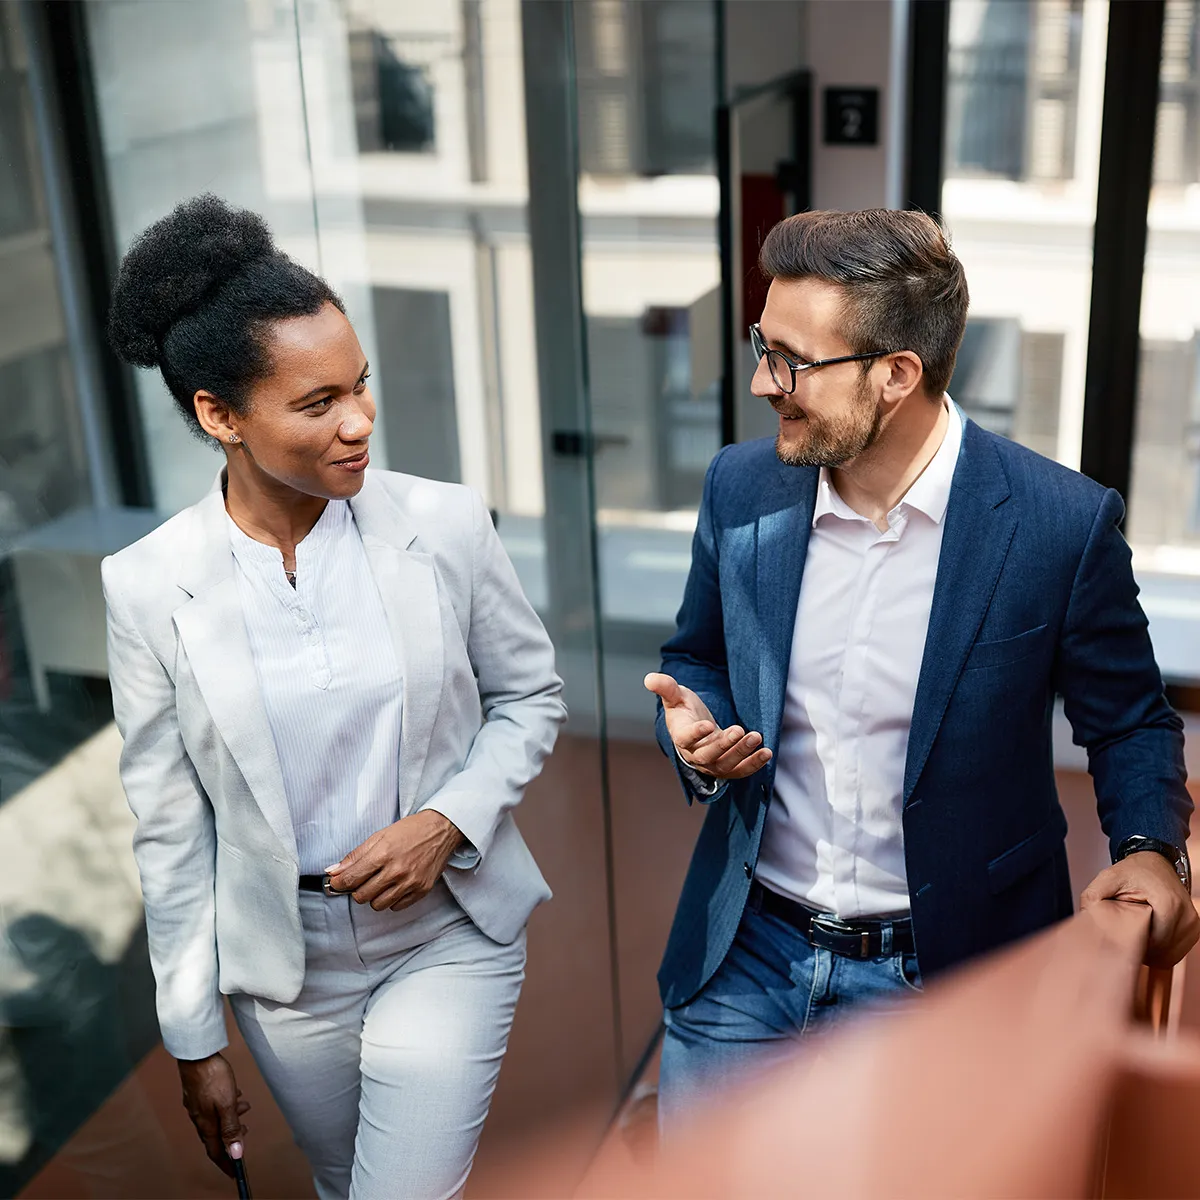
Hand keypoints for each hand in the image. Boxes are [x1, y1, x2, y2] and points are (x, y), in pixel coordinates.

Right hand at [178, 1052, 249, 1178]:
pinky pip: (213, 1106)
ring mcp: (197, 1105)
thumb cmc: (212, 1077)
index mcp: (206, 1125)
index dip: (225, 1163)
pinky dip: (226, 1105)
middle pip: (216, 1136)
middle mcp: (199, 1118)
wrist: (197, 1054)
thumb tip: (236, 1153)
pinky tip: (234, 1095)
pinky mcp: (198, 1093)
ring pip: (216, 1118)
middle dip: (231, 1138)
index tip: (235, 1172)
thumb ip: (231, 1128)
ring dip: (231, 1117)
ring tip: (244, 1107)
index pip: (216, 1152)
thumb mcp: (227, 1104)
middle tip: (245, 1134)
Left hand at [326, 810, 464, 910]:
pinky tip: (394, 886)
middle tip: (362, 880)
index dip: (339, 883)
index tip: (337, 883)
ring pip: (378, 905)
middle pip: (362, 896)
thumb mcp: (379, 836)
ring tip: (380, 882)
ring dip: (374, 896)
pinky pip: (396, 907)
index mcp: (383, 854)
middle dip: (357, 890)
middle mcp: (396, 871)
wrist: (441, 829)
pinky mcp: (421, 890)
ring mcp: (410, 883)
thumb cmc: (409, 831)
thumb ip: (355, 856)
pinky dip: (391, 899)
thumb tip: (333, 872)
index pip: (351, 879)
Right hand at [644, 672, 771, 781]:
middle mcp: (695, 755)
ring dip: (742, 753)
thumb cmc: (685, 712)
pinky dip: (753, 764)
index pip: (685, 739)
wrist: (696, 729)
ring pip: (725, 765)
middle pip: (708, 755)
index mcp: (681, 737)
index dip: (696, 733)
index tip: (707, 724)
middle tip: (739, 730)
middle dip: (724, 744)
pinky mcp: (727, 767)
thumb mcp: (676, 696)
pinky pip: (740, 771)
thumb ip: (665, 688)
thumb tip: (649, 678)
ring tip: (756, 738)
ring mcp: (712, 764)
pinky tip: (766, 752)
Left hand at [1081, 850, 1199, 968]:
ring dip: (1153, 952)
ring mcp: (1192, 922)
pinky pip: (1177, 951)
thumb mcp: (1108, 877)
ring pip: (1171, 955)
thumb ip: (1093, 896)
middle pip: (1163, 952)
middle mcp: (1185, 914)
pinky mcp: (1193, 927)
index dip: (1134, 947)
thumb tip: (1085, 917)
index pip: (1153, 943)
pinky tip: (1148, 937)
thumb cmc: (1134, 871)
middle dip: (1142, 950)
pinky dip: (1162, 949)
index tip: (1120, 939)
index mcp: (1167, 903)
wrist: (1154, 862)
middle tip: (1126, 938)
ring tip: (1137, 935)